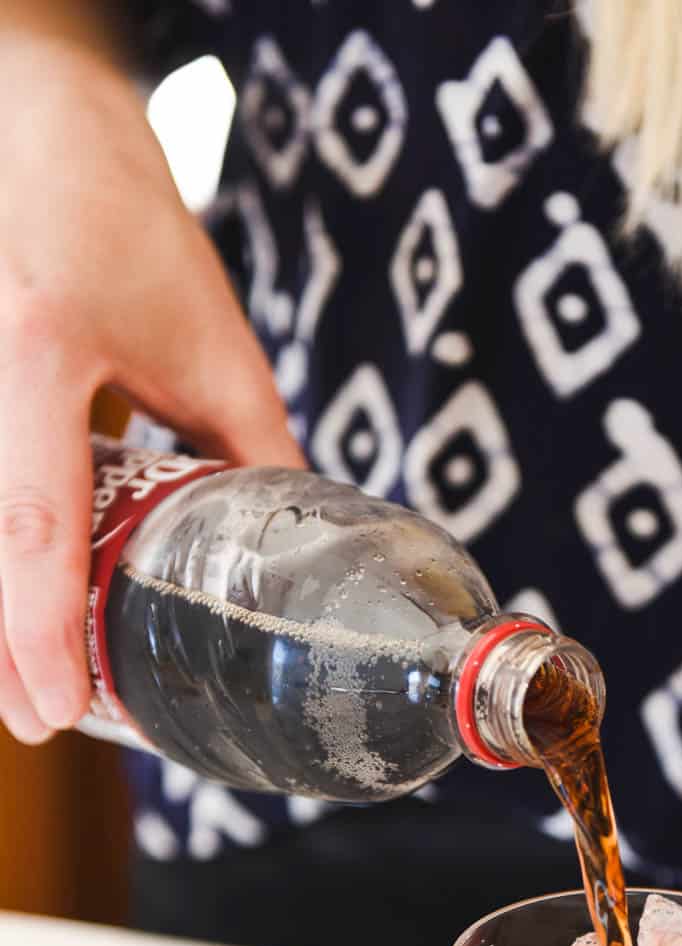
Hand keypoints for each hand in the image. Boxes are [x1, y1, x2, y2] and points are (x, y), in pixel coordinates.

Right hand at [0, 34, 301, 743]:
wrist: (42, 139)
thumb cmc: (126, 226)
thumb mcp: (213, 343)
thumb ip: (252, 450)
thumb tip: (300, 557)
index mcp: (40, 350)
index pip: (34, 519)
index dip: (39, 627)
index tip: (59, 708)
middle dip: (0, 646)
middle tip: (43, 718)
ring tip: (31, 682)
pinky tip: (17, 604)